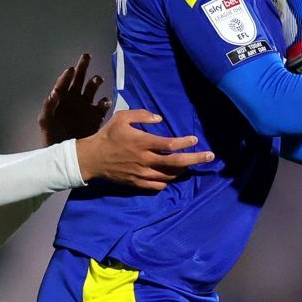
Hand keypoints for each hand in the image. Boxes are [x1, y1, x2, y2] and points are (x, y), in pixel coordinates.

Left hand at [39, 53, 112, 143]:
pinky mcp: (96, 118)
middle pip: (79, 80)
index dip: (66, 76)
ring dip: (95, 82)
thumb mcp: (45, 124)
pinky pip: (103, 106)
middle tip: (86, 56)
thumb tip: (53, 93)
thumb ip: (47, 108)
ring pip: (92, 89)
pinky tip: (104, 102)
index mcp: (60, 100)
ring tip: (97, 80)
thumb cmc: (52, 139)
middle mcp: (74, 100)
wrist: (66, 157)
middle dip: (82, 68)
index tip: (70, 69)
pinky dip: (104, 102)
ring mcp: (86, 108)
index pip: (63, 84)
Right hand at [74, 109, 210, 189]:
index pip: (169, 144)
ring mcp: (142, 174)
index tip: (195, 140)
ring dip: (182, 170)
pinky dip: (167, 182)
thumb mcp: (122, 118)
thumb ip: (142, 115)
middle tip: (210, 157)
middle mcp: (145, 160)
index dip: (185, 143)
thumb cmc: (107, 135)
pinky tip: (171, 176)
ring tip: (189, 165)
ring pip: (169, 176)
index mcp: (142, 142)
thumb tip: (160, 119)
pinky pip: (157, 186)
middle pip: (176, 162)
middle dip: (195, 159)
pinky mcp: (137, 183)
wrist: (91, 158)